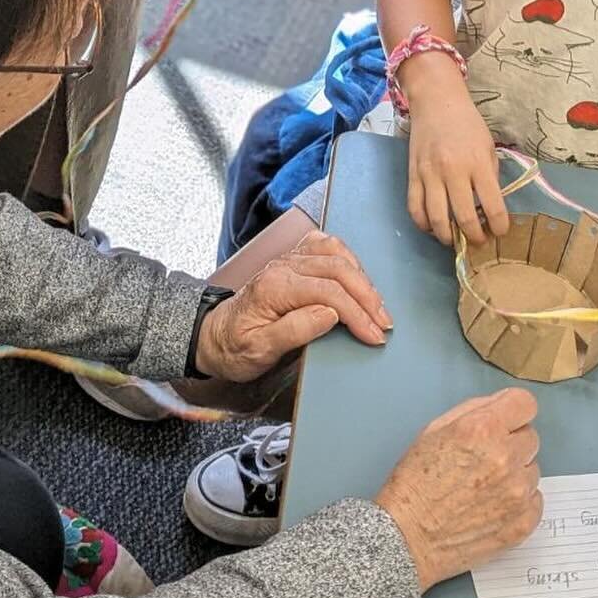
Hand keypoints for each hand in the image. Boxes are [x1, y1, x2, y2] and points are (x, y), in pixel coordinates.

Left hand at [193, 231, 392, 381]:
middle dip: (367, 296)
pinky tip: (358, 277)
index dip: (357, 313)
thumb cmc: (235, 347)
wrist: (214, 336)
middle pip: (337, 269)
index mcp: (275, 287)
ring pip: (335, 253)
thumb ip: (294, 330)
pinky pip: (325, 247)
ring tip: (377, 305)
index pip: (328, 293)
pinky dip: (347, 258)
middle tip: (384, 323)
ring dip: (361, 277)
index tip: (374, 335)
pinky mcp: (293, 260)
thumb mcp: (259, 350)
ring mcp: (289, 260)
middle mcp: (283, 266)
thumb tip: (330, 313)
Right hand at [377, 390, 542, 593]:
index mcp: (482, 429)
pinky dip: (520, 501)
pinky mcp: (523, 523)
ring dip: (515, 474)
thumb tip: (501, 405)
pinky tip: (493, 506)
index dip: (513, 411)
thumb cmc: (415, 481)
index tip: (505, 421)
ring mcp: (517, 494)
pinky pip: (535, 500)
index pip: (525, 404)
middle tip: (486, 459)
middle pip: (531, 437)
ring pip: (532, 470)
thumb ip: (473, 410)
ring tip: (485, 487)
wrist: (409, 538)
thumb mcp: (434, 430)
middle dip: (512, 443)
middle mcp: (505, 458)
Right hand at [406, 65, 508, 247]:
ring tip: (455, 238)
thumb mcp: (488, 147)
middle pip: (464, 218)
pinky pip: (414, 208)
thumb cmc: (467, 124)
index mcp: (478, 163)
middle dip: (474, 238)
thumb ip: (489, 177)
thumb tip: (488, 209)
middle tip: (478, 240)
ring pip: (436, 219)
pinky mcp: (413, 175)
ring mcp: (430, 174)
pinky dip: (424, 224)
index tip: (500, 232)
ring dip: (447, 237)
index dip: (499, 227)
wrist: (436, 102)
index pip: (493, 207)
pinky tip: (433, 226)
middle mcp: (453, 170)